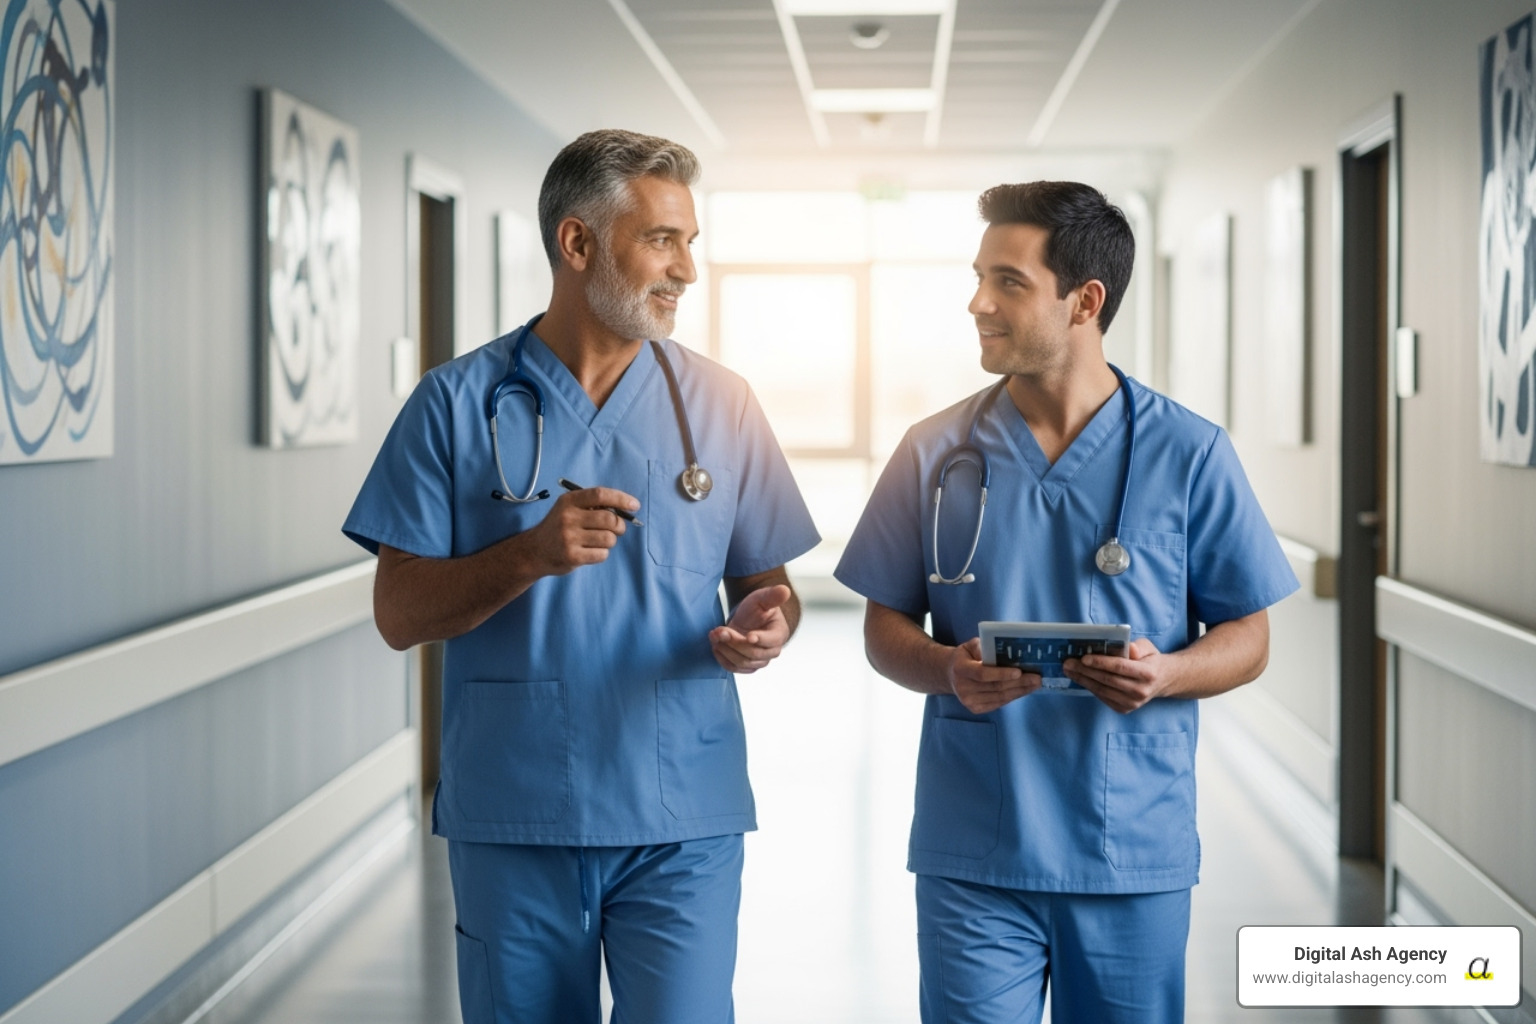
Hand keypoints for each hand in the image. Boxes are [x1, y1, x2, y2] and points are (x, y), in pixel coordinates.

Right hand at [522, 486, 638, 576]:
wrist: (534, 551)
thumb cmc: (559, 527)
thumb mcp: (569, 509)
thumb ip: (592, 505)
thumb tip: (625, 508)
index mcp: (569, 501)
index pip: (600, 495)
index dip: (621, 499)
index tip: (635, 505)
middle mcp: (568, 517)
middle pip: (609, 519)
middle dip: (620, 525)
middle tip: (617, 529)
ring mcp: (569, 537)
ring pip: (609, 538)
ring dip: (610, 541)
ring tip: (598, 541)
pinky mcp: (572, 556)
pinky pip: (602, 554)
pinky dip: (601, 553)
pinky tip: (590, 551)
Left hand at [710, 584, 791, 673]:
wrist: (749, 619)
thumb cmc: (758, 607)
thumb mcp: (763, 598)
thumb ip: (773, 595)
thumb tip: (785, 590)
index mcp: (779, 634)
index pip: (771, 641)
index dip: (760, 639)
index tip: (747, 635)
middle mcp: (772, 651)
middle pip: (753, 653)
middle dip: (734, 641)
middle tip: (719, 630)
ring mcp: (759, 661)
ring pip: (741, 662)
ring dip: (725, 649)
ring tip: (715, 634)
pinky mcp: (747, 666)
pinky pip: (733, 668)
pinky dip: (722, 658)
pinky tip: (715, 645)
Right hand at [947, 637, 1040, 713]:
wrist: (951, 674)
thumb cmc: (966, 656)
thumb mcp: (971, 645)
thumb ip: (983, 647)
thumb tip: (1003, 652)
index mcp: (961, 668)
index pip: (982, 673)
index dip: (1001, 674)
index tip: (1019, 671)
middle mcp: (963, 687)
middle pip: (995, 687)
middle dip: (1019, 683)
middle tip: (1036, 678)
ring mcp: (968, 701)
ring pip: (999, 697)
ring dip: (1020, 691)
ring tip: (1035, 685)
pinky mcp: (975, 709)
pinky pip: (998, 703)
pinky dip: (1012, 697)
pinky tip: (1023, 691)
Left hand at [1064, 638, 1172, 712]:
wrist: (1162, 680)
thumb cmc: (1150, 660)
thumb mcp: (1148, 647)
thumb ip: (1138, 646)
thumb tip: (1128, 648)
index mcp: (1148, 673)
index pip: (1120, 667)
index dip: (1101, 663)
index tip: (1084, 658)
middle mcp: (1141, 691)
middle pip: (1107, 680)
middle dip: (1085, 671)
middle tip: (1068, 663)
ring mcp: (1133, 703)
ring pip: (1102, 690)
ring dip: (1083, 680)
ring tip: (1069, 670)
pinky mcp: (1125, 709)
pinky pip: (1103, 697)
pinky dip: (1090, 687)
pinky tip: (1080, 678)